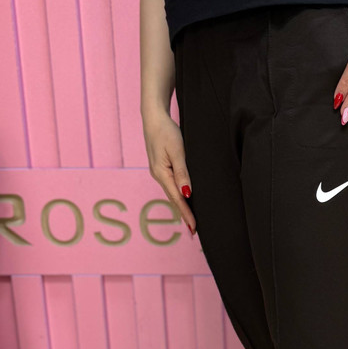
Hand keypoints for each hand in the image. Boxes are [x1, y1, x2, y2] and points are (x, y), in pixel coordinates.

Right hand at [142, 108, 196, 235]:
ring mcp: (158, 172)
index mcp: (162, 174)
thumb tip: (187, 194)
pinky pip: (170, 186)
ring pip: (172, 194)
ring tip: (190, 220)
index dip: (186, 214)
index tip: (194, 228)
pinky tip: (183, 199)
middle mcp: (158, 176)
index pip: (177, 199)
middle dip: (184, 215)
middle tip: (193, 231)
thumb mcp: (177, 151)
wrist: (153, 117)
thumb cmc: (166, 131)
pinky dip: (178, 196)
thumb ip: (182, 173)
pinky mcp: (160, 167)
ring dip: (181, 207)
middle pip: (174, 200)